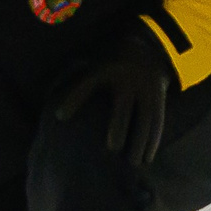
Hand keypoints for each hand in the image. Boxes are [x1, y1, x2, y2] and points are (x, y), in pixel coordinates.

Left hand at [52, 23, 175, 170]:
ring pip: (145, 118)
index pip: (87, 84)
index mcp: (105, 69)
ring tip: (132, 163)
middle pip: (123, 106)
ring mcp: (145, 88)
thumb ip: (74, 80)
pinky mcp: (158, 98)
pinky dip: (153, 142)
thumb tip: (52, 108)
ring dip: (140, 142)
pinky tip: (146, 160)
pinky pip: (157, 122)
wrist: (149, 46)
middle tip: (112, 148)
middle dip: (119, 126)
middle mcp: (127, 79)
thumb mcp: (94, 63)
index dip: (73, 98)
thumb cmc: (111, 62)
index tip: (59, 116)